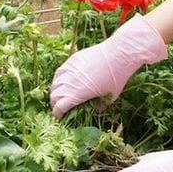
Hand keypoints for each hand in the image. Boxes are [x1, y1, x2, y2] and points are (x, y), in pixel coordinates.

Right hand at [50, 13, 167, 118]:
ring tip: (59, 94)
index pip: (59, 107)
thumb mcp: (111, 96)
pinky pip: (60, 71)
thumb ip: (101, 105)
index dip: (57, 113)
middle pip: (54, 95)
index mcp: (78, 94)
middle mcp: (70, 82)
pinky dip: (58, 78)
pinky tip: (63, 80)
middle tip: (59, 106)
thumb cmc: (116, 77)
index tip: (59, 116)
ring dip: (55, 90)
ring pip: (54, 82)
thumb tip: (96, 109)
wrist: (118, 54)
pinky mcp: (72, 60)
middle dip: (55, 103)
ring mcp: (69, 69)